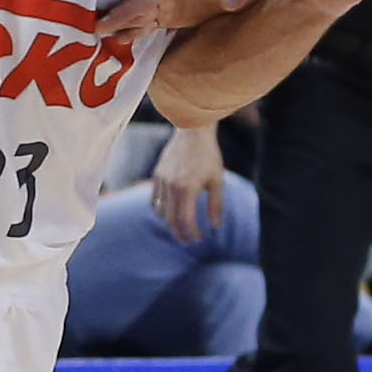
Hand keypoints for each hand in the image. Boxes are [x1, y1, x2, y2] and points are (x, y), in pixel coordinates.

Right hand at [147, 125, 225, 244]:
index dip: (192, 233)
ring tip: (180, 227)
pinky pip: (154, 200)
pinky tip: (171, 212)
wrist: (192, 132)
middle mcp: (171, 186)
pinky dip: (161, 210)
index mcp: (187, 188)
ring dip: (169, 223)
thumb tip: (215, 226)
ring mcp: (161, 180)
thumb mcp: (217, 180)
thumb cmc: (208, 155)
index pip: (186, 220)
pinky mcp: (156, 175)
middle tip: (188, 240)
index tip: (198, 239)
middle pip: (170, 220)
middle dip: (179, 233)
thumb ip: (216, 205)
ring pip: (160, 212)